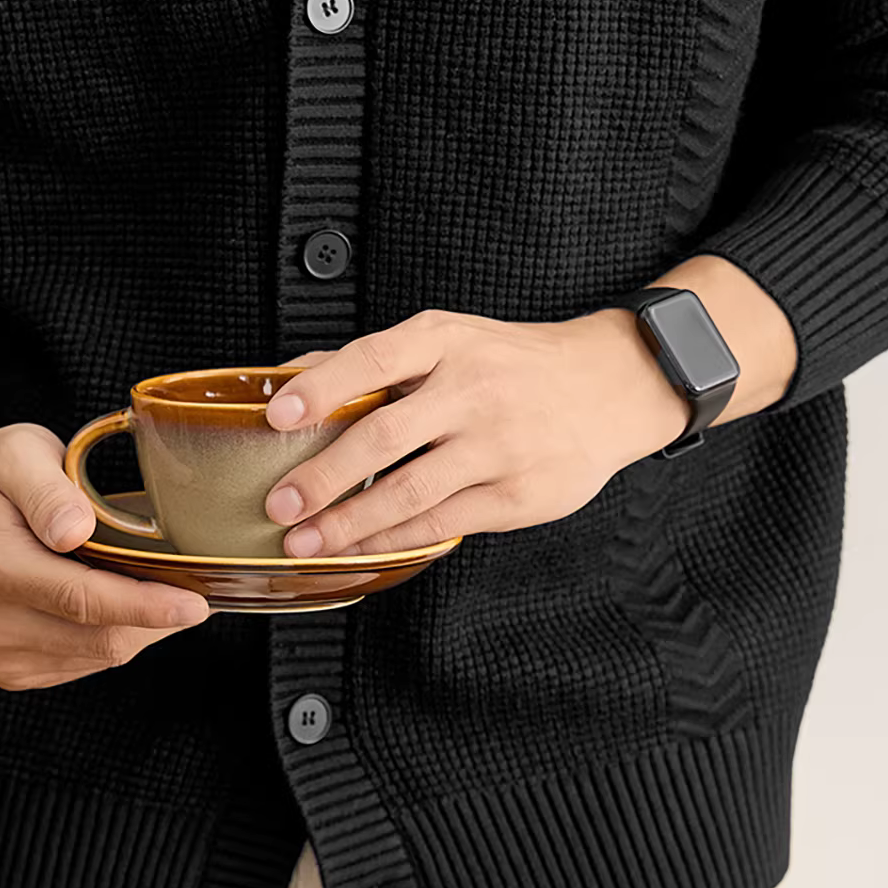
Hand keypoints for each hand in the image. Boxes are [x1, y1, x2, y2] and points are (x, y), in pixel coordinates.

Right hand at [0, 421, 210, 689]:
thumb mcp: (18, 453)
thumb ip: (48, 490)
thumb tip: (76, 529)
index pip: (82, 600)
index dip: (145, 606)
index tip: (194, 605)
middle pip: (99, 639)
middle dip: (154, 619)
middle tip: (188, 585)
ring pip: (98, 656)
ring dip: (135, 628)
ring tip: (141, 585)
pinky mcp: (5, 668)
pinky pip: (82, 664)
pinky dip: (109, 637)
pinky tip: (109, 604)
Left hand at [258, 308, 685, 557]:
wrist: (609, 385)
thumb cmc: (512, 363)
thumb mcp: (448, 339)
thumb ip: (371, 360)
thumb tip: (289, 377)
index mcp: (446, 341)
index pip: (372, 359)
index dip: (321, 388)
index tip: (277, 416)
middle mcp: (472, 389)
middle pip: (383, 436)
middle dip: (323, 476)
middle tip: (280, 504)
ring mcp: (497, 444)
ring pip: (409, 492)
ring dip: (349, 523)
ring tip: (305, 540)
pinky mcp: (516, 493)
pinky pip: (442, 523)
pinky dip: (393, 539)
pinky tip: (361, 548)